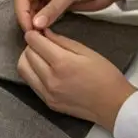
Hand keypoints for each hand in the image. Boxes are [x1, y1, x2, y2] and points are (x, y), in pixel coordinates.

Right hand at [14, 0, 126, 31]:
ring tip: (39, 35)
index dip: (22, 13)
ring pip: (34, 9)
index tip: (29, 29)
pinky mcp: (58, 1)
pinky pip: (45, 13)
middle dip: (28, 18)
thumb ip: (52, 9)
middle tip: (34, 35)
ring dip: (36, 21)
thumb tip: (35, 26)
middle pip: (25, 3)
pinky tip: (45, 31)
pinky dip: (44, 22)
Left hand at [17, 29, 136, 132]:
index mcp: (62, 63)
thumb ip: (62, 41)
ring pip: (23, 70)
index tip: (38, 31)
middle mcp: (50, 79)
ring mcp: (47, 93)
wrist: (114, 105)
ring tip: (41, 56)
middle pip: (26, 55)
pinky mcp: (48, 103)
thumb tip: (44, 33)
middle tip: (41, 43)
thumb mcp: (87, 51)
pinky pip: (31, 83)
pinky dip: (33, 72)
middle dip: (31, 45)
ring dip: (27, 59)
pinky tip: (44, 69)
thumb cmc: (105, 76)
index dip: (33, 34)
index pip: (34, 43)